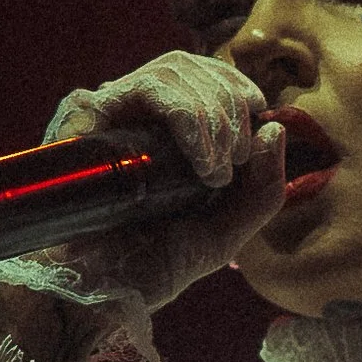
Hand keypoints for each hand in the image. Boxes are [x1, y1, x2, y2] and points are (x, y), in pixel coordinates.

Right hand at [40, 50, 287, 308]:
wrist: (104, 294)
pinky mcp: (85, 117)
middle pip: (189, 66)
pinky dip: (186, 116)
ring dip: (211, 113)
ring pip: (170, 71)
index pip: (204, 74)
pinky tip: (200, 162)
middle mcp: (132, 116)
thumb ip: (262, 189)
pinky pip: (146, 89)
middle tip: (234, 161)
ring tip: (215, 168)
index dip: (237, 90)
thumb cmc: (155, 265)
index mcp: (163, 132)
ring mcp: (107, 112)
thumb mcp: (226, 232)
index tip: (253, 140)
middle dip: (229, 106)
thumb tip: (276, 126)